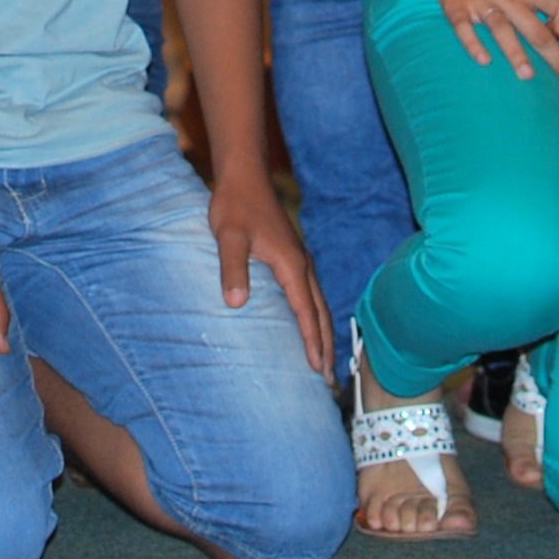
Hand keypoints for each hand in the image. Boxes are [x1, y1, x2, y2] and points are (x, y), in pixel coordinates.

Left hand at [207, 166, 332, 375]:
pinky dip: (315, 316)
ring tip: (326, 363)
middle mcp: (302, 265)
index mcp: (291, 264)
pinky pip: (310, 294)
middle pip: (321, 312)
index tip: (319, 370)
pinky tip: (310, 325)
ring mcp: (299, 260)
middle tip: (330, 381)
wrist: (244, 176)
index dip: (313, 341)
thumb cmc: (234, 205)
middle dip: (327, 346)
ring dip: (323, 333)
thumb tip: (237, 303)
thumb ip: (233, 268)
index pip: (307, 311)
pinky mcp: (293, 257)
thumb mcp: (229, 236)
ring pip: (318, 304)